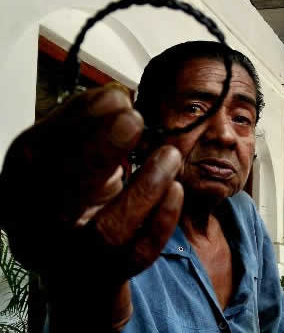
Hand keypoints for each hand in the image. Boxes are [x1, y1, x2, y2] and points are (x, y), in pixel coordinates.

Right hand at [0, 83, 183, 330]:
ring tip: (169, 154)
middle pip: (61, 197)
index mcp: (19, 187)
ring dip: (144, 189)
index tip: (118, 98)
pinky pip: (137, 255)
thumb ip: (84, 122)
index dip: (78, 123)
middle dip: (99, 153)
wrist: (69, 253)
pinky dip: (160, 221)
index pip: (37, 154)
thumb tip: (116, 96)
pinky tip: (175, 189)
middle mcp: (36, 227)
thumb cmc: (68, 190)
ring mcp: (71, 258)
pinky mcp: (104, 276)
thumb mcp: (64, 154)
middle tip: (133, 119)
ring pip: (107, 232)